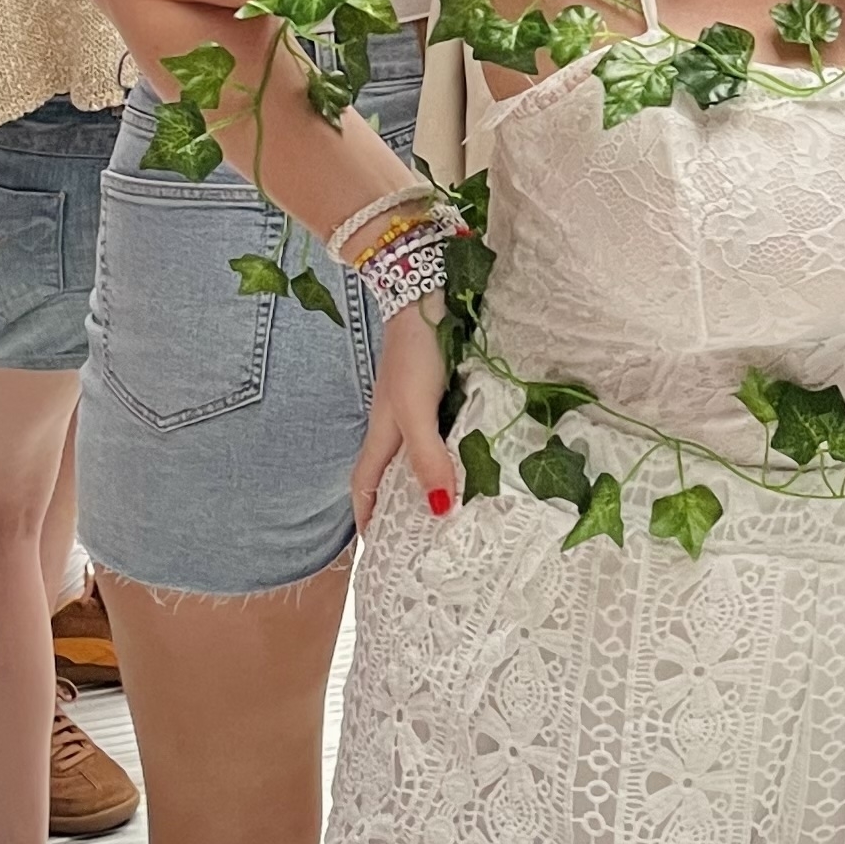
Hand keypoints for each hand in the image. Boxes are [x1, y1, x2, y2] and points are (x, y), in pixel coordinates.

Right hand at [351, 308, 459, 535]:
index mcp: (382, 433)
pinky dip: (456, 449)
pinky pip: (446, 430)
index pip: (365, 485)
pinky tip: (479, 456)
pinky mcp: (441, 388)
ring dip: (433, 478)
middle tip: (424, 537)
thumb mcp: (417, 411)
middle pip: (393, 472)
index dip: (366, 517)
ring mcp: (419, 404)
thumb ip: (426, 457)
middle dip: (401, 505)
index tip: (374, 549)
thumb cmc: (414, 354)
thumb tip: (438, 511)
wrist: (426, 294)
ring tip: (459, 507)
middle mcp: (397, 422)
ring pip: (422, 452)